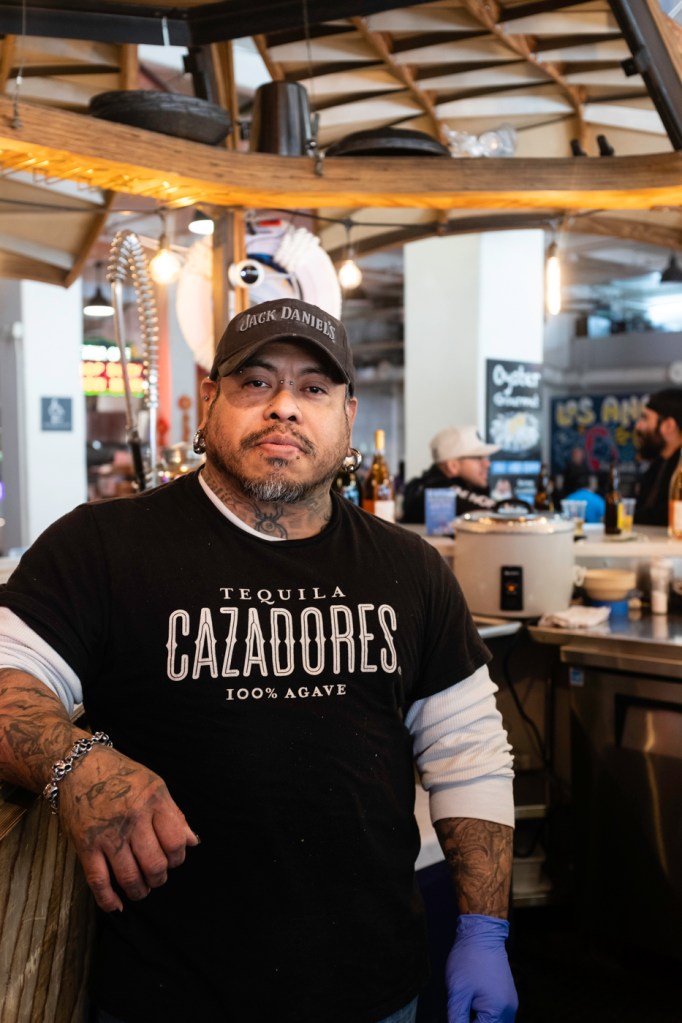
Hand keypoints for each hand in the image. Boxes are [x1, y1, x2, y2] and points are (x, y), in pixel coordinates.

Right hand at [58, 745, 198, 911]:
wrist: (78, 766)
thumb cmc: (121, 775)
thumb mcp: (154, 784)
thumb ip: (174, 813)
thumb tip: (193, 841)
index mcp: (153, 801)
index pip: (176, 841)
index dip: (178, 857)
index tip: (173, 860)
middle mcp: (133, 818)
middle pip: (155, 864)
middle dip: (159, 878)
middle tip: (157, 877)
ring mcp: (108, 833)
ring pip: (129, 877)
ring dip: (139, 891)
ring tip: (141, 889)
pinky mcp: (85, 845)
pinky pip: (98, 881)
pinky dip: (108, 900)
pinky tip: (117, 905)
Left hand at [446, 914, 517, 1022]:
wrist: (482, 933)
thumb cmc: (469, 959)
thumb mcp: (457, 992)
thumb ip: (457, 1018)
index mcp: (497, 1012)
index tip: (456, 1015)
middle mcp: (509, 1011)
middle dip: (473, 1021)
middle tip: (460, 1009)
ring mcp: (510, 1004)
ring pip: (493, 1022)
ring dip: (479, 1019)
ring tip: (465, 1006)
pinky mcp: (507, 997)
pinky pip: (497, 1015)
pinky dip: (484, 1015)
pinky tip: (472, 1004)